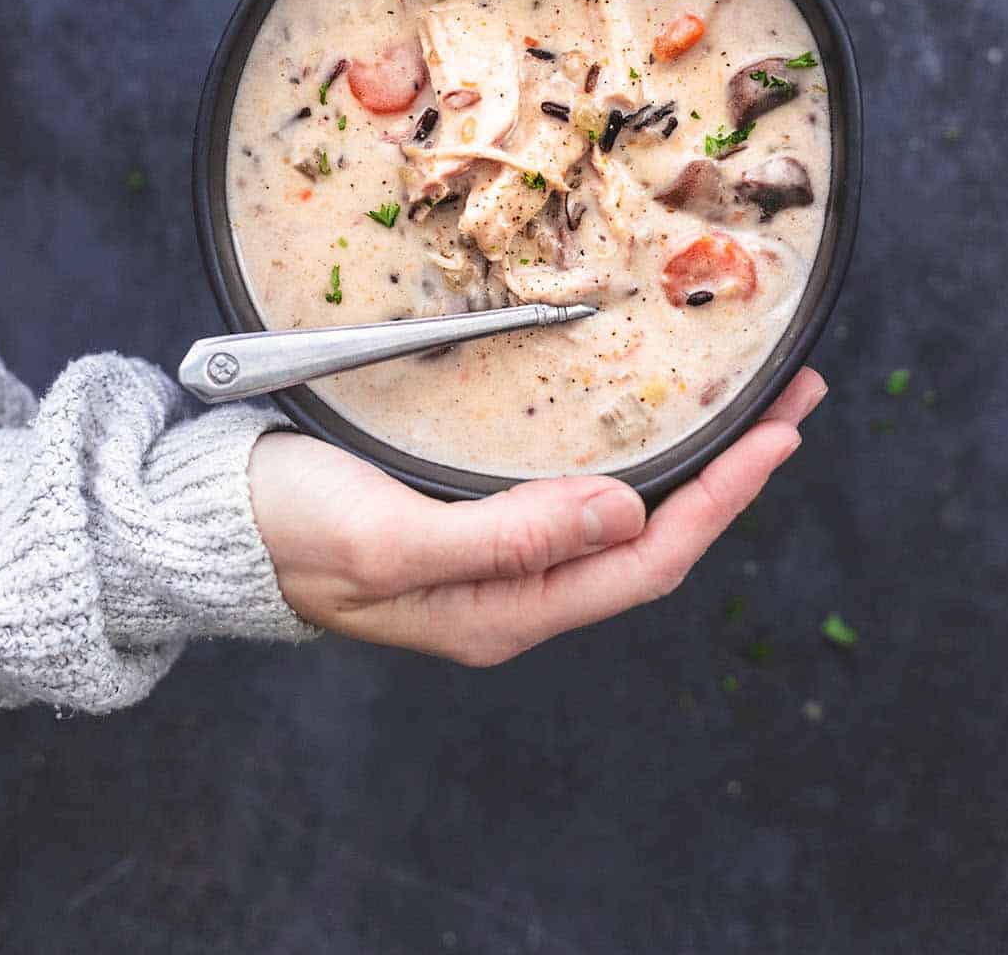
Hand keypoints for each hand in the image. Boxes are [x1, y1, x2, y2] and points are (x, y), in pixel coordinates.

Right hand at [248, 367, 825, 663]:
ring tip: (750, 402)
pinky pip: (583, 492)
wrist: (213, 520)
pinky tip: (653, 420)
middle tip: (794, 397)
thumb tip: (627, 517)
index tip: (782, 434)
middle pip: (657, 539)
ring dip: (695, 459)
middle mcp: (521, 591)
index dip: (725, 499)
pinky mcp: (479, 514)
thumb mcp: (392, 537)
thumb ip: (509, 536)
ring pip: (627, 513)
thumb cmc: (292, 530)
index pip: (650, 562)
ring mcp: (503, 555)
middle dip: (734, 472)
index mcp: (509, 611)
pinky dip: (636, 451)